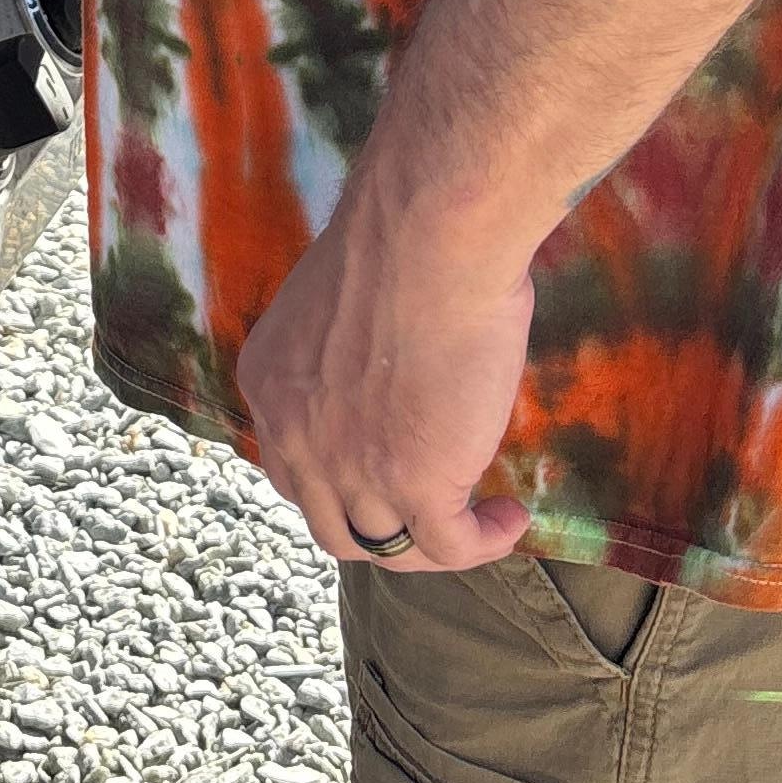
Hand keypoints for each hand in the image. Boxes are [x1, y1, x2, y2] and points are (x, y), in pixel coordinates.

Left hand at [234, 146, 533, 572]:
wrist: (429, 236)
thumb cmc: (403, 241)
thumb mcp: (343, 304)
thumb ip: (351, 350)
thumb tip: (396, 369)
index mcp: (270, 384)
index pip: (290, 470)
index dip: (337, 486)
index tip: (383, 474)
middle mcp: (294, 437)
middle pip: (330, 525)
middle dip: (381, 528)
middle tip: (431, 508)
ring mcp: (348, 468)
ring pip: (385, 546)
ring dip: (436, 542)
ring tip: (482, 520)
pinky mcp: (413, 483)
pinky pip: (448, 544)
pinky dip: (483, 541)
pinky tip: (512, 518)